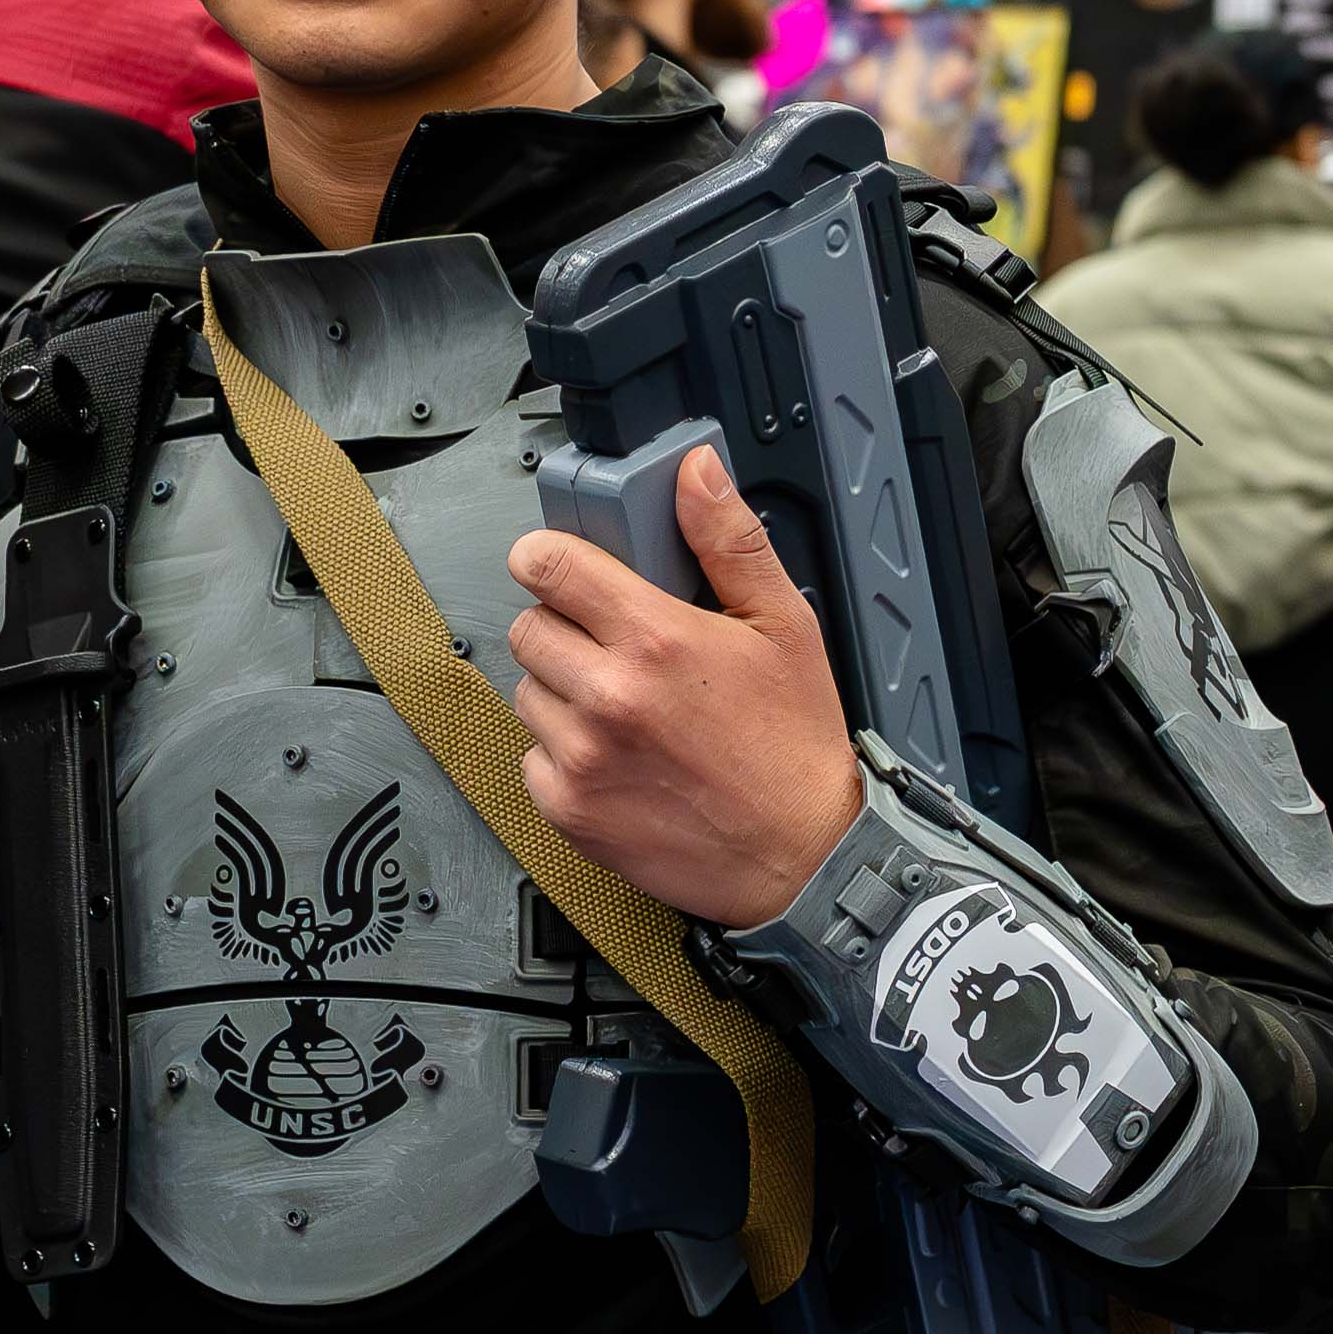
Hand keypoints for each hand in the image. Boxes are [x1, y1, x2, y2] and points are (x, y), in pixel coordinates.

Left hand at [499, 444, 864, 931]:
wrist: (804, 859)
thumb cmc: (796, 747)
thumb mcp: (784, 626)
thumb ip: (728, 541)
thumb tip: (696, 473)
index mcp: (657, 641)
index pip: (547, 567)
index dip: (547, 558)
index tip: (559, 566)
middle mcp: (609, 697)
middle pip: (529, 627)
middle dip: (565, 628)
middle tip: (617, 650)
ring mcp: (582, 757)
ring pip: (528, 691)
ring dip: (564, 691)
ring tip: (626, 709)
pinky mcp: (568, 808)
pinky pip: (532, 755)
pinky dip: (563, 753)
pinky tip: (618, 756)